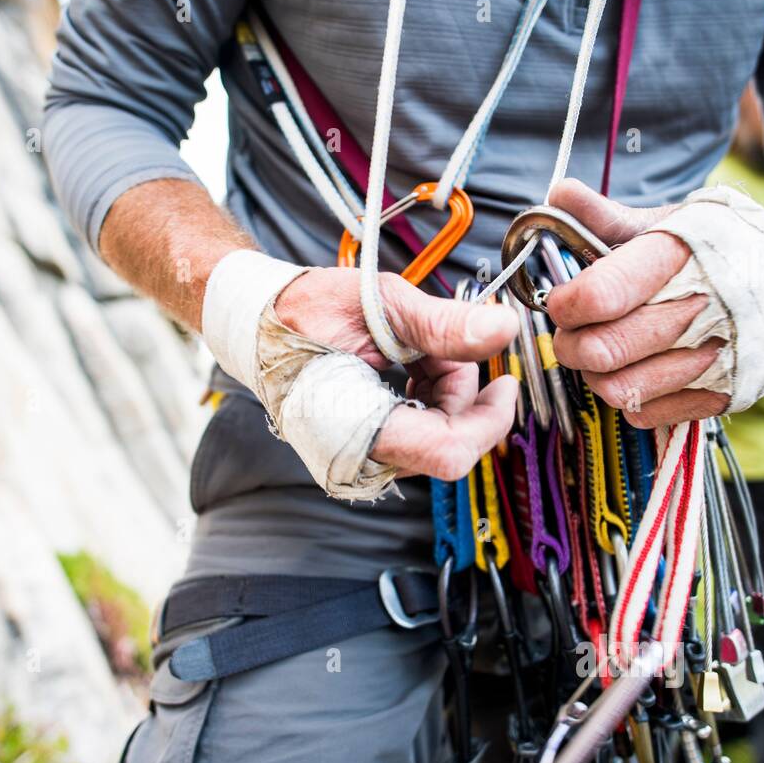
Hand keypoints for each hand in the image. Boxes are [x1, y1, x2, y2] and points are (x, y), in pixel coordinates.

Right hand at [274, 267, 518, 479]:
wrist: (258, 325)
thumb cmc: (302, 312)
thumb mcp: (379, 305)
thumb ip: (443, 324)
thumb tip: (502, 329)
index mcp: (356, 428)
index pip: (450, 451)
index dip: (489, 420)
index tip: (505, 383)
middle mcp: (357, 456)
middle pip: (449, 439)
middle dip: (459, 389)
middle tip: (438, 344)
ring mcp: (360, 457)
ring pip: (437, 436)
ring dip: (441, 390)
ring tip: (412, 350)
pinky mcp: (364, 450)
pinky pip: (418, 434)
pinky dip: (425, 397)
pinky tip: (406, 367)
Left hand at [541, 179, 728, 427]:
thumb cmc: (729, 249)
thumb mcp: (675, 221)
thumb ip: (608, 217)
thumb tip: (558, 193)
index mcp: (684, 256)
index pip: (600, 294)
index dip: (566, 303)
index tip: (561, 300)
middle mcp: (704, 309)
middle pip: (603, 349)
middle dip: (570, 343)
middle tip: (571, 332)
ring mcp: (716, 358)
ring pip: (619, 388)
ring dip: (596, 374)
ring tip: (603, 351)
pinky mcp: (724, 395)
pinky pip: (646, 413)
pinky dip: (631, 398)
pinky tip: (639, 371)